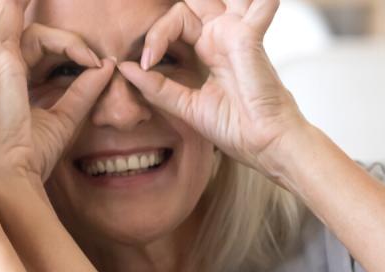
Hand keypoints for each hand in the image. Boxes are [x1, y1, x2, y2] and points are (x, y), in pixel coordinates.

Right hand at [0, 0, 113, 182]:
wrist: (14, 175)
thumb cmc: (31, 154)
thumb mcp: (66, 116)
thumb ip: (84, 90)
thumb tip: (106, 66)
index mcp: (9, 80)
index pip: (38, 44)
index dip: (71, 47)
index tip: (95, 63)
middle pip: (10, 25)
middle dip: (14, 5)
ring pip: (13, 25)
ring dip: (12, 4)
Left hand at [118, 0, 311, 176]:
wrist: (261, 144)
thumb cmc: (232, 126)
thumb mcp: (184, 105)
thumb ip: (155, 86)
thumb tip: (123, 68)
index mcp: (207, 48)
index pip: (175, 22)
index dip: (156, 37)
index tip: (145, 64)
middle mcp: (221, 36)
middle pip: (191, 5)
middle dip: (170, 15)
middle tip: (155, 42)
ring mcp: (236, 34)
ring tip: (189, 7)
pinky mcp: (250, 38)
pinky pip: (259, 8)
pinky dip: (260, 3)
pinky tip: (253, 5)